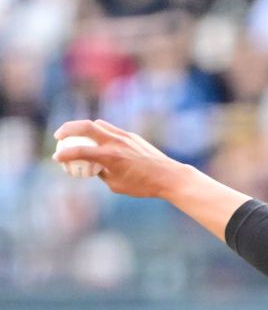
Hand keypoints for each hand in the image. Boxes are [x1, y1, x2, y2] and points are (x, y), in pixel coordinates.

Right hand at [53, 119, 185, 198]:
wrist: (168, 176)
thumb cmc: (143, 185)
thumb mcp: (117, 185)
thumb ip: (101, 173)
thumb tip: (92, 166)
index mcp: (110, 157)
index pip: (81, 151)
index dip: (65, 154)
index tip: (57, 157)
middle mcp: (115, 142)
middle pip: (85, 126)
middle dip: (67, 129)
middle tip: (59, 137)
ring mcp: (124, 136)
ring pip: (98, 124)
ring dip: (83, 128)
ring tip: (76, 136)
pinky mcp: (131, 136)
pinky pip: (110, 129)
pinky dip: (99, 132)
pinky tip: (97, 140)